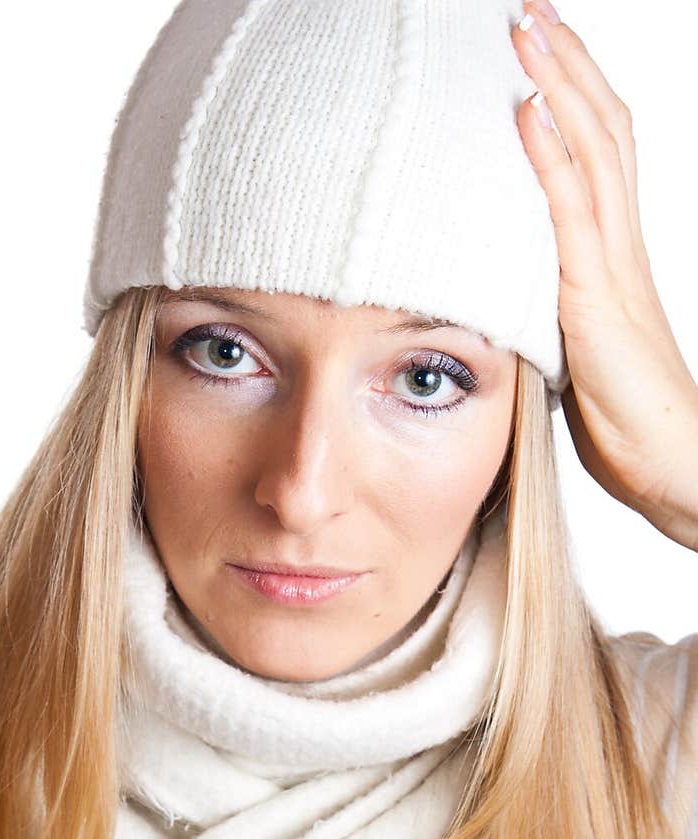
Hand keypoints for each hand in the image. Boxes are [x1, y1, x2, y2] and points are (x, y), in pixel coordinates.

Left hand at [512, 0, 697, 550]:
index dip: (570, 93)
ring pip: (593, 147)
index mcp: (611, 253)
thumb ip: (543, 308)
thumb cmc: (625, 418)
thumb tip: (497, 296)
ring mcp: (612, 263)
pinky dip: (550, 155)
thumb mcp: (570, 347)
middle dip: (565, 59)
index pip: (595, 149)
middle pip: (600, 125)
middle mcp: (619, 243)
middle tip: (528, 5)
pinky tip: (526, 109)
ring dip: (558, 79)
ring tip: (527, 23)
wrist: (672, 461)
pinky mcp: (598, 295)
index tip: (535, 46)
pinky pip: (574, 210)